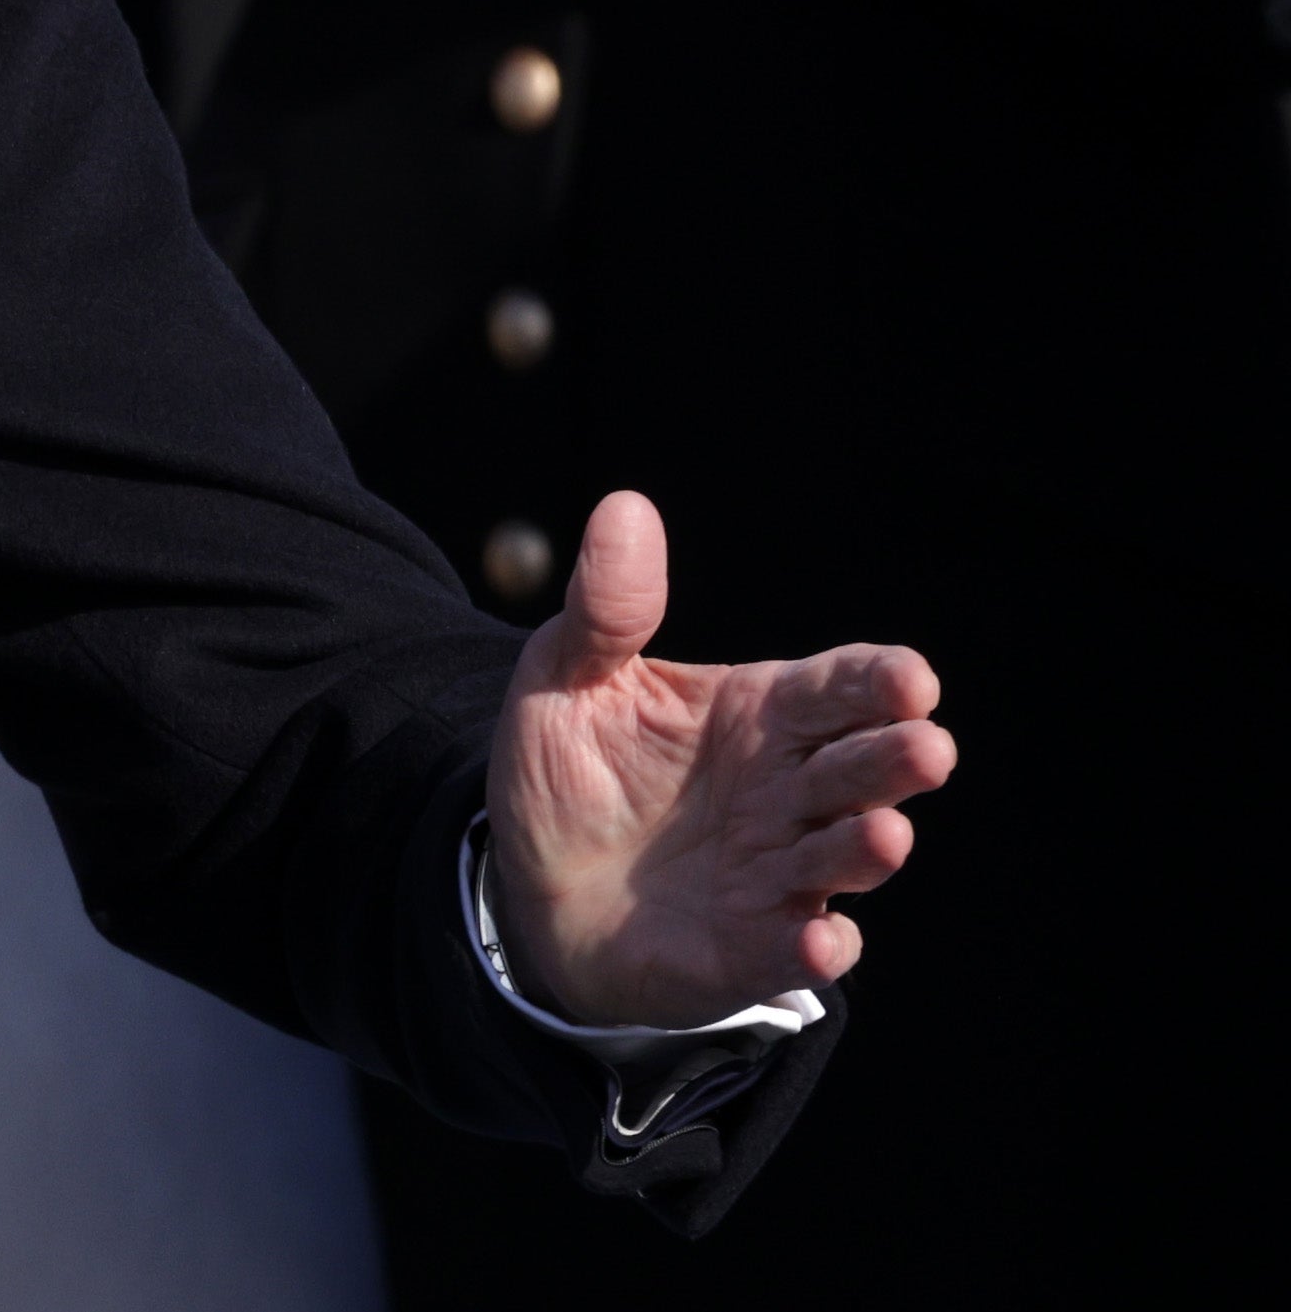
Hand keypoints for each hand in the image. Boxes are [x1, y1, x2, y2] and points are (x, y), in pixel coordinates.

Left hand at [487, 492, 954, 1028]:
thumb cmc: (571, 768)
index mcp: (762, 713)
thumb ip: (606, 607)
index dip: (877, 679)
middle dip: (897, 757)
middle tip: (924, 746)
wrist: (531, 880)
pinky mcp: (754, 945)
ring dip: (870, 848)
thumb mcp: (568, 675)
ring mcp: (782, 870)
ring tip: (885, 834)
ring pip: (847, 855)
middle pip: (862, 766)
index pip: (839, 686)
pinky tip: (818, 939)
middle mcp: (791, 790)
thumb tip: (625, 507)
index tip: (906, 675)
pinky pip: (799, 948)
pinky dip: (816, 947)